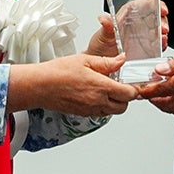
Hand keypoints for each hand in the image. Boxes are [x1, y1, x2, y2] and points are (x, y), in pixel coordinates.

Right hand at [7, 53, 137, 116]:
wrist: (40, 86)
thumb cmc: (59, 71)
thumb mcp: (85, 60)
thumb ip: (107, 62)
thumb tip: (122, 60)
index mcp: (101, 86)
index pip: (128, 94)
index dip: (133, 88)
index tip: (130, 82)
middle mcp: (98, 101)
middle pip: (123, 107)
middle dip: (126, 97)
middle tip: (120, 85)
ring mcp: (90, 109)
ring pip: (112, 112)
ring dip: (115, 103)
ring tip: (107, 89)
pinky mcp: (83, 114)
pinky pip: (100, 113)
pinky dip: (103, 106)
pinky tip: (96, 94)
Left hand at [83, 2, 170, 56]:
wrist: (100, 66)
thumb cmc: (100, 46)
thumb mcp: (102, 35)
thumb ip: (106, 27)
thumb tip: (104, 18)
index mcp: (128, 16)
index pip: (144, 5)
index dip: (155, 4)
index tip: (161, 8)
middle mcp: (137, 25)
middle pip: (155, 17)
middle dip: (162, 20)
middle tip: (163, 27)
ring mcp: (143, 37)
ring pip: (158, 31)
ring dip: (163, 33)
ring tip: (163, 37)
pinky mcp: (146, 50)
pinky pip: (157, 45)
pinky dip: (162, 45)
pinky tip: (162, 45)